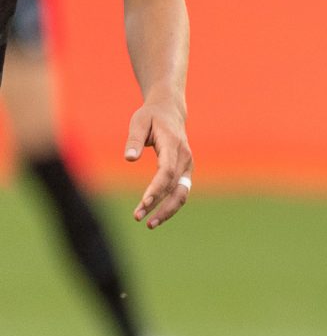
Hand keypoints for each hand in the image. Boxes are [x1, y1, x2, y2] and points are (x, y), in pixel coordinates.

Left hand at [124, 92, 191, 227]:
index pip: (167, 171)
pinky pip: (180, 191)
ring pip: (182, 193)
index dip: (156, 188)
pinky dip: (170, 204)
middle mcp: (185, 157)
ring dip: (168, 210)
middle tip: (140, 219)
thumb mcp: (139, 122)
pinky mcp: (185, 171)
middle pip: (176, 188)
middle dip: (160, 206)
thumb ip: (134, 140)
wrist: (170, 111)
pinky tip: (156, 214)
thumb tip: (129, 159)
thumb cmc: (151, 116)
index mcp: (174, 145)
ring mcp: (187, 165)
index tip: (144, 203)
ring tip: (149, 224)